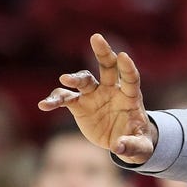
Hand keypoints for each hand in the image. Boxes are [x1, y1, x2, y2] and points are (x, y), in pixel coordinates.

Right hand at [38, 34, 156, 163]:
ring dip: (75, 78)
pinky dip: (55, 100)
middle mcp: (112, 91)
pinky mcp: (79, 105)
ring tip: (65, 80)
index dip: (128, 67)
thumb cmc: (137, 142)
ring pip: (83, 80)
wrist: (122, 143)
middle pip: (108, 67)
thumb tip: (119, 148)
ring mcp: (94, 95)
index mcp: (131, 97)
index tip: (123, 56)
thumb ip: (132, 147)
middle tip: (96, 38)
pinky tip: (45, 105)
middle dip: (103, 52)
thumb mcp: (141, 149)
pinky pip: (65, 98)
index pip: (131, 78)